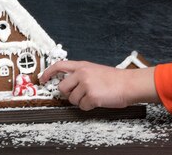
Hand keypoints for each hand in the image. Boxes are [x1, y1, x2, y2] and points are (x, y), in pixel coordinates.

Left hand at [39, 60, 158, 110]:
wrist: (128, 84)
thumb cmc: (114, 79)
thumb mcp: (95, 70)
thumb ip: (81, 74)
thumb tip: (69, 84)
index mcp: (82, 66)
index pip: (59, 66)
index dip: (48, 73)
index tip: (43, 79)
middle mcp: (82, 74)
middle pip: (62, 88)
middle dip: (69, 94)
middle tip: (80, 94)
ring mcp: (86, 85)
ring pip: (72, 99)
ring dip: (81, 101)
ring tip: (93, 96)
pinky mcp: (91, 96)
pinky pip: (82, 106)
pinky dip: (89, 106)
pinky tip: (97, 100)